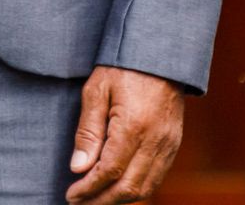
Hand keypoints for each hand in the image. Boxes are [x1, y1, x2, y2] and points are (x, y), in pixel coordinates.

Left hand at [66, 67, 186, 202]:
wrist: (160, 54)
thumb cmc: (122, 67)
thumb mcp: (96, 91)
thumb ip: (87, 131)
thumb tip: (78, 167)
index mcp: (133, 127)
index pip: (109, 172)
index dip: (89, 189)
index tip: (71, 195)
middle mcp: (156, 141)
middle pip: (129, 188)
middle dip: (101, 201)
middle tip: (78, 202)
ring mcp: (169, 145)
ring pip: (145, 188)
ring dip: (119, 199)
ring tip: (94, 199)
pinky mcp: (174, 145)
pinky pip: (156, 177)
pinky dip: (136, 189)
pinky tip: (117, 188)